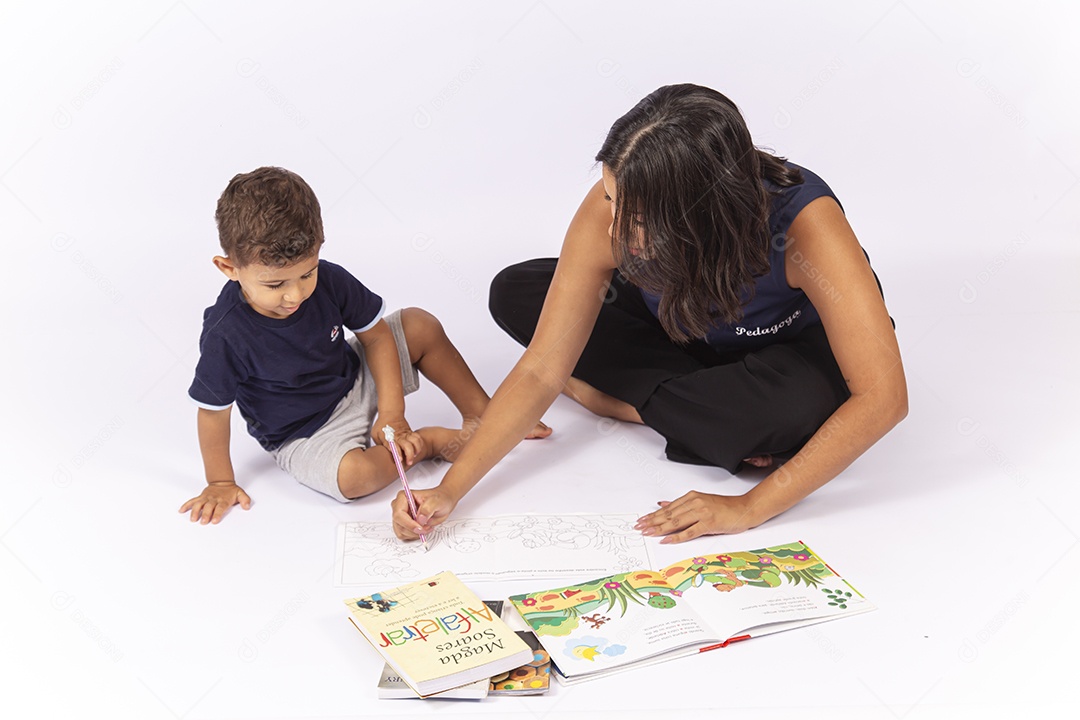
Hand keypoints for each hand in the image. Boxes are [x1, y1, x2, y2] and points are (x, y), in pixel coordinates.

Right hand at [179, 482, 251, 524]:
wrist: (222, 481)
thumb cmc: (231, 490)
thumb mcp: (240, 493)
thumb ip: (245, 500)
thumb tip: (247, 506)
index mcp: (223, 500)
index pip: (220, 507)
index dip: (217, 514)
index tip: (215, 520)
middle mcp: (213, 499)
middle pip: (208, 507)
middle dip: (206, 514)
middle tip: (203, 522)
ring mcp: (206, 498)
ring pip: (199, 504)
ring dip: (195, 511)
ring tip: (192, 519)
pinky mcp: (200, 497)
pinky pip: (192, 501)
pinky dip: (186, 505)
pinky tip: (181, 510)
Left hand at [372, 415, 422, 465]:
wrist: (391, 412)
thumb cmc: (382, 424)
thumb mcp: (375, 434)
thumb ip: (379, 444)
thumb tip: (381, 453)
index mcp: (389, 438)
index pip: (394, 447)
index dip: (397, 454)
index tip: (399, 460)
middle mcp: (399, 436)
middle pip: (407, 446)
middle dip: (409, 456)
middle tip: (408, 462)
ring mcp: (406, 434)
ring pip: (415, 442)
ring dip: (416, 450)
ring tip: (414, 456)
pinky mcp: (410, 432)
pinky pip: (418, 438)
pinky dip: (420, 444)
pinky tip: (417, 450)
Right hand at [391, 486, 457, 540]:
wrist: (443, 502)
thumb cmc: (439, 499)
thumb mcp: (437, 501)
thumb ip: (428, 508)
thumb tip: (420, 519)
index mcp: (403, 497)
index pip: (399, 514)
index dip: (409, 523)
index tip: (420, 528)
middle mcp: (399, 506)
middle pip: (399, 524)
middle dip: (413, 530)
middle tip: (427, 527)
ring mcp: (400, 517)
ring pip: (401, 532)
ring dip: (415, 533)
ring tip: (427, 526)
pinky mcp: (403, 525)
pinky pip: (404, 535)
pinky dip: (414, 535)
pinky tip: (423, 528)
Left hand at [634, 491, 759, 543]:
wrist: (745, 509)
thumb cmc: (725, 507)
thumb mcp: (701, 501)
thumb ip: (682, 504)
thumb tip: (662, 504)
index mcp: (691, 497)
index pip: (667, 508)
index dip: (653, 515)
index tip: (642, 520)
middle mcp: (695, 503)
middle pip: (669, 514)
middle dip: (652, 522)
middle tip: (639, 527)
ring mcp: (702, 513)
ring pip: (676, 522)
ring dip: (659, 528)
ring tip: (648, 533)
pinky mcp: (709, 523)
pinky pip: (689, 531)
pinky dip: (676, 537)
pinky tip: (666, 540)